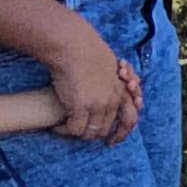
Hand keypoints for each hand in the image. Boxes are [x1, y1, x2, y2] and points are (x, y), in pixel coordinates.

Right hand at [39, 18, 138, 143]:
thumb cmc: (85, 51)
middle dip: (92, 134)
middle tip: (77, 133)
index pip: (130, 119)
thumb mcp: (107, 66)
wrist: (74, 46)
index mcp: (121, 91)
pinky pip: (75, 130)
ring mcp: (98, 105)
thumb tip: (110, 84)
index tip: (111, 141)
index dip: (121, 133)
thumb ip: (110, 80)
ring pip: (90, 132)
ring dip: (77, 133)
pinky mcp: (81, 107)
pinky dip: (64, 131)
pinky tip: (56, 126)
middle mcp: (113, 100)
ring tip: (64, 128)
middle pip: (105, 129)